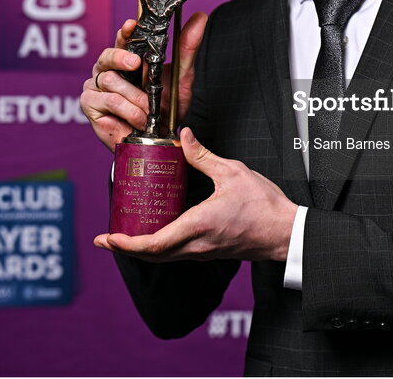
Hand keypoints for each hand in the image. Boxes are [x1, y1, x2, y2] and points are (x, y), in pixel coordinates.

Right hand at [80, 12, 207, 149]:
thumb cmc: (166, 108)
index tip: (132, 24)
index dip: (126, 31)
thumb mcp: (181, 76)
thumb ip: (187, 47)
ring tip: (149, 110)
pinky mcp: (89, 103)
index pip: (124, 39)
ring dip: (135, 97)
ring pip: (110, 80)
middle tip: (136, 63)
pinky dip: (128, 110)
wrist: (158, 140)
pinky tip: (139, 120)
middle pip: (107, 54)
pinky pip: (108, 99)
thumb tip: (200, 17)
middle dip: (121, 57)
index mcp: (128, 59)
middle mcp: (109, 69)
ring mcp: (96, 85)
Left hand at [94, 128, 297, 261]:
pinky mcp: (210, 250)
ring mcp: (203, 251)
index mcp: (198, 225)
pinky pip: (177, 253)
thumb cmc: (264, 205)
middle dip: (125, 248)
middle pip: (152, 255)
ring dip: (141, 249)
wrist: (286, 232)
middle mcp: (196, 244)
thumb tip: (183, 137)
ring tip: (126, 234)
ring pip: (164, 256)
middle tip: (106, 238)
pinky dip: (159, 247)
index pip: (153, 244)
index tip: (107, 238)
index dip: (126, 244)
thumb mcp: (232, 172)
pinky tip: (157, 231)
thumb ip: (203, 156)